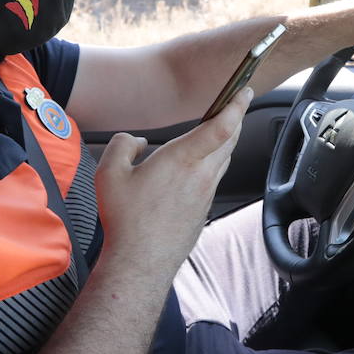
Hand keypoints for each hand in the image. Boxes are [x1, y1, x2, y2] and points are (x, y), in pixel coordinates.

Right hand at [94, 87, 250, 269]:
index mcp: (182, 159)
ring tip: (218, 130)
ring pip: (224, 159)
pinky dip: (214, 163)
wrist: (141, 262)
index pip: (221, 126)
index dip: (236, 105)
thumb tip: (135, 142)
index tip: (244, 91)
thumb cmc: (126, 220)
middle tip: (233, 104)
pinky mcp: (203, 209)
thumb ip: (122, 145)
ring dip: (226, 141)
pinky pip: (215, 178)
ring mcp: (206, 194)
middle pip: (230, 140)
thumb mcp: (109, 173)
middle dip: (235, 118)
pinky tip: (199, 165)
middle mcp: (201, 175)